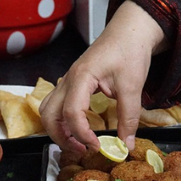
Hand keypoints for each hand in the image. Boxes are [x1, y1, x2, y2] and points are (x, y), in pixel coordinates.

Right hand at [39, 0, 168, 151]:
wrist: (129, 31)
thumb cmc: (130, 52)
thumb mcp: (133, 87)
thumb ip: (129, 118)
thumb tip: (126, 146)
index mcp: (81, 77)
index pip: (72, 113)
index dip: (82, 134)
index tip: (97, 146)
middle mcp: (68, 80)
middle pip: (48, 115)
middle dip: (61, 137)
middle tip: (83, 150)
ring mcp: (67, 81)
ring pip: (48, 110)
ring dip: (58, 130)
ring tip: (78, 142)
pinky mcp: (72, 83)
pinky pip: (57, 104)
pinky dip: (62, 120)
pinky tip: (79, 128)